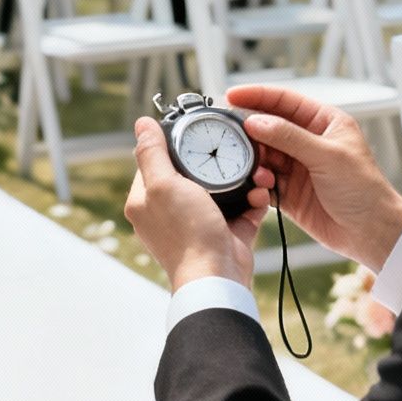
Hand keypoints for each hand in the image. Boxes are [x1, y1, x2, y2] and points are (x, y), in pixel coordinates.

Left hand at [125, 118, 271, 287]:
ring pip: (221, 189)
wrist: (217, 276)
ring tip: (254, 171)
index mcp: (146, 201)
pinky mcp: (225, 232)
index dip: (172, 145)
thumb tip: (141, 124)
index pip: (154, 162)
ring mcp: (198, 222)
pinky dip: (253, 200)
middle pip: (192, 173)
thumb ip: (152, 153)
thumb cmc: (187, 234)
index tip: (194, 132)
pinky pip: (242, 208)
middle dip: (215, 161)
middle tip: (232, 148)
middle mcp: (169, 212)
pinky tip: (260, 193)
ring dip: (240, 179)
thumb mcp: (164, 185)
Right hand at [225, 84, 401, 269]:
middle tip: (227, 133)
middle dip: (248, 131)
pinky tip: (259, 188)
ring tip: (253, 169)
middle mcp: (308, 142)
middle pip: (268, 127)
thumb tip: (255, 121)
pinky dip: (257, 184)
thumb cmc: (363, 189)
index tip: (231, 95)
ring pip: (263, 155)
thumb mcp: (327, 156)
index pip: (285, 101)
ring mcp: (297, 167)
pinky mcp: (289, 193)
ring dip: (253, 161)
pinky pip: (263, 182)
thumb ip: (289, 137)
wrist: (371, 232)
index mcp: (323, 122)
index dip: (257, 95)